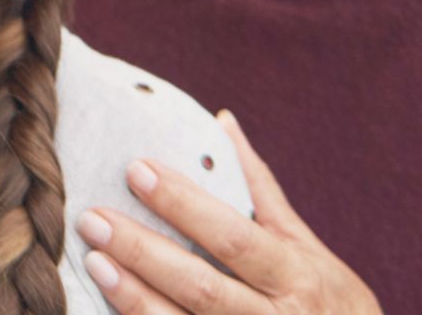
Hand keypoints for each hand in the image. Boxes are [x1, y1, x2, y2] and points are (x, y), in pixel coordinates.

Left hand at [76, 111, 380, 313]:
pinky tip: (109, 310)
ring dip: (135, 298)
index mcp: (295, 275)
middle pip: (202, 285)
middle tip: (92, 218)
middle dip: (143, 251)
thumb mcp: (306, 248)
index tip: (136, 169)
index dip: (184, 205)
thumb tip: (222, 124)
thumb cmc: (329, 302)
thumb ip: (260, 190)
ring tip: (94, 262)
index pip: (232, 236)